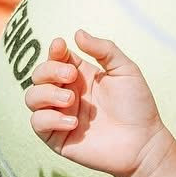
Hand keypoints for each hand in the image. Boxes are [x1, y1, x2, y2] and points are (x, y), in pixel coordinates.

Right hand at [25, 32, 170, 176]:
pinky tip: (73, 122)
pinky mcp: (58, 138)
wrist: (143, 143)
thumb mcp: (125, 70)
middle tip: (71, 77)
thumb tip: (77, 33)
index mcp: (79, 76)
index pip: (55, 58)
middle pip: (38, 75)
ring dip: (46, 94)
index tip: (61, 46)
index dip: (53, 50)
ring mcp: (60, 115)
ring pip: (31, 97)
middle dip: (49, 71)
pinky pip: (37, 123)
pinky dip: (50, 118)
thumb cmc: (137, 106)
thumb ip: (103, 49)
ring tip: (71, 100)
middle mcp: (65, 93)